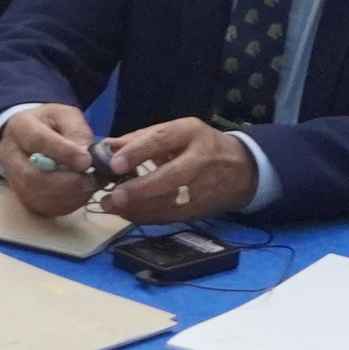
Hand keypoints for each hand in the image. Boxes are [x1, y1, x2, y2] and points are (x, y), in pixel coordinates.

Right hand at [0, 103, 105, 219]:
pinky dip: (68, 204)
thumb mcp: (66, 116)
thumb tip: (88, 157)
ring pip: (38, 197)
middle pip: (33, 178)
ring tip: (91, 185)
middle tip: (91, 180)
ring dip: (70, 196)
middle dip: (67, 183)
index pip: (38, 142)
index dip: (63, 153)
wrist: (27, 138)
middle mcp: (11, 157)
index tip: (87, 160)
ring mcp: (14, 181)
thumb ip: (77, 131)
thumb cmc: (50, 125)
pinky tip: (82, 193)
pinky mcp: (24, 198)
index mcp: (21, 128)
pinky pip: (45, 208)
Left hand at [98, 116, 255, 223]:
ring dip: (139, 208)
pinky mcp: (200, 208)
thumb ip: (140, 139)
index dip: (138, 152)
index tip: (114, 164)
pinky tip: (128, 214)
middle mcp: (199, 158)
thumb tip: (106, 147)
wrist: (242, 169)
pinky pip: (171, 216)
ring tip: (112, 207)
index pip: (163, 140)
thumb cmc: (198, 145)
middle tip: (114, 197)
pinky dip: (147, 217)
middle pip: (171, 176)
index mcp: (191, 132)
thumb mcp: (175, 132)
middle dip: (140, 189)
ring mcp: (203, 186)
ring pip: (170, 202)